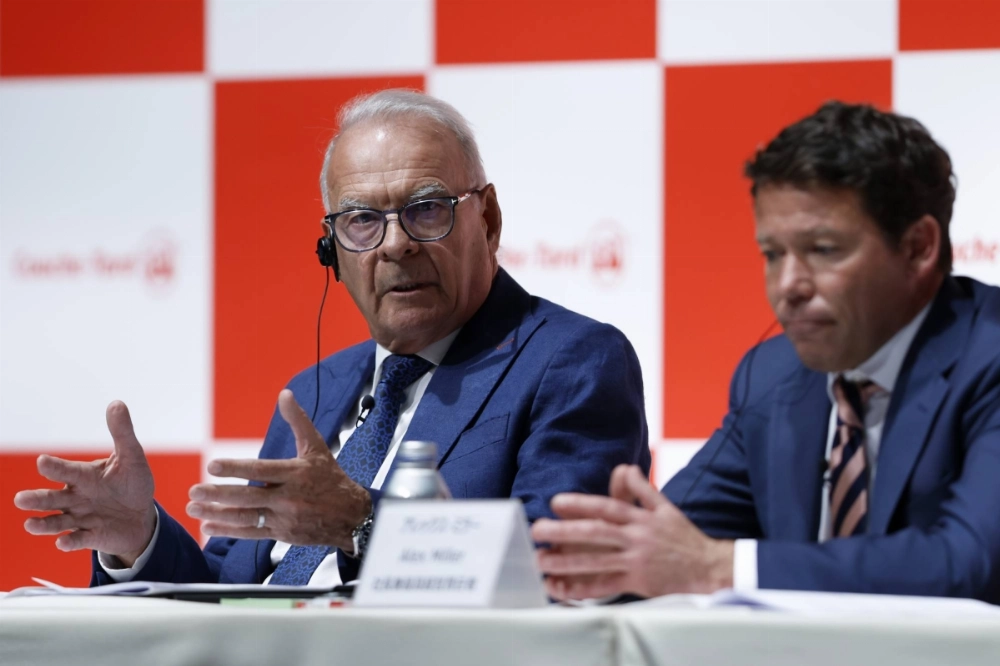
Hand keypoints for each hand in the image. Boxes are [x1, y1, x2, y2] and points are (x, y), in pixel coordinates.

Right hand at [13, 402, 156, 566]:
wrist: (141, 516)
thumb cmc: (132, 484)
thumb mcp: (132, 457)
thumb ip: (122, 433)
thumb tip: (116, 403)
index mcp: (84, 477)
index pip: (66, 471)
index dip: (55, 467)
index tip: (42, 462)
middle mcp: (76, 498)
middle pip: (52, 499)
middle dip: (37, 500)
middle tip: (20, 499)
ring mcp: (82, 518)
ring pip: (57, 522)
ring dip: (44, 524)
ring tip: (29, 524)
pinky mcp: (92, 536)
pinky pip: (78, 540)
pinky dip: (70, 542)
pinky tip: (62, 542)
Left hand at [187, 389, 370, 549]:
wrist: (352, 515)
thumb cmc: (331, 478)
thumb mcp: (317, 447)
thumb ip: (298, 421)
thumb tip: (285, 394)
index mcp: (296, 473)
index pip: (261, 470)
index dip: (236, 469)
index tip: (212, 466)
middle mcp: (289, 497)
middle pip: (249, 496)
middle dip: (218, 494)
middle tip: (194, 490)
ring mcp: (285, 518)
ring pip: (246, 516)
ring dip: (217, 513)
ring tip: (193, 508)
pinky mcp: (283, 534)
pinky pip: (252, 533)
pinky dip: (229, 530)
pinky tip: (209, 527)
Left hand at [531, 464, 733, 599]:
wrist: (710, 568)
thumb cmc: (683, 537)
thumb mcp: (666, 507)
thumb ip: (642, 488)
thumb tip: (624, 467)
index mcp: (641, 518)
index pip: (606, 507)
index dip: (581, 504)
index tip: (555, 503)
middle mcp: (636, 538)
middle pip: (596, 533)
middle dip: (564, 531)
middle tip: (537, 530)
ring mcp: (636, 562)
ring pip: (596, 561)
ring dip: (566, 562)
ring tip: (541, 561)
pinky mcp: (637, 583)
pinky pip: (606, 587)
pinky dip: (583, 589)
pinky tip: (562, 590)